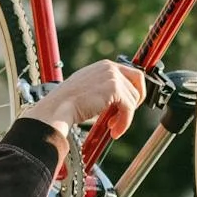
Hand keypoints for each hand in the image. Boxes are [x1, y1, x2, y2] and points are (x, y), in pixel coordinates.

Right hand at [24, 61, 148, 137]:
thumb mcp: (89, 89)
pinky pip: (129, 108)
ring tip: (112, 127)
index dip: (133, 91)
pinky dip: (124, 122)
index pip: (131, 74)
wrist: (58, 108)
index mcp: (104, 66)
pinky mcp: (114, 89)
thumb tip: (121, 101)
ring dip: (126, 117)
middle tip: (126, 115)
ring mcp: (112, 77)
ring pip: (134, 98)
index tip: (127, 106)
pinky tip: (114, 131)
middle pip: (138, 81)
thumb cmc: (68, 102)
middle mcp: (110, 67)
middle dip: (136, 101)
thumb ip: (105, 89)